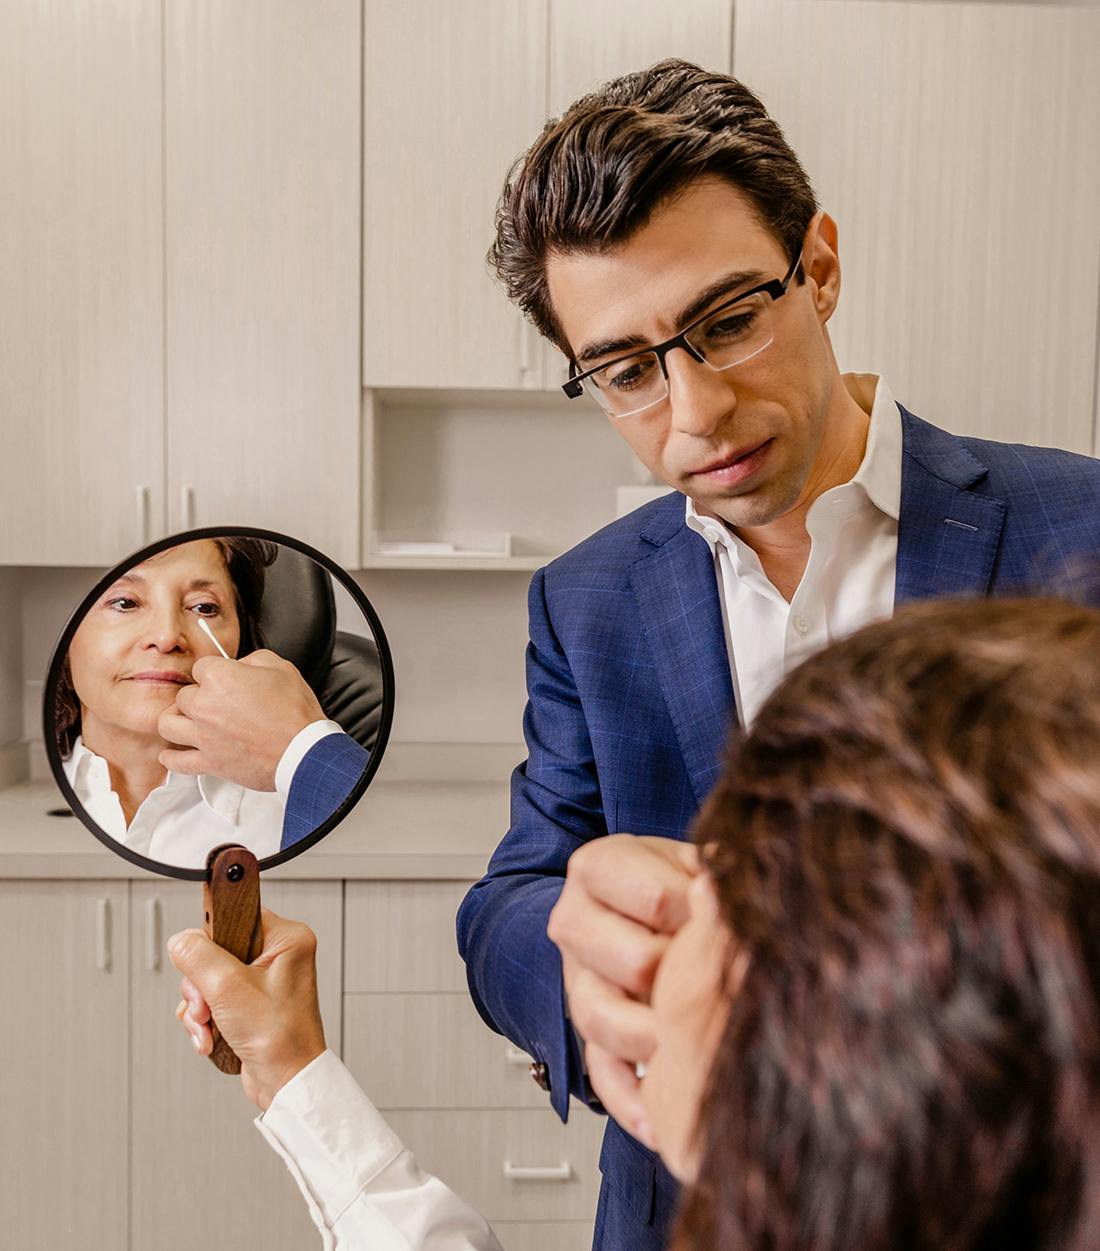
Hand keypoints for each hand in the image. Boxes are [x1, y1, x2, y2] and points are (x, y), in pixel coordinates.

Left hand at [157, 649, 325, 789]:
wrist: (304, 751)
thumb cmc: (296, 712)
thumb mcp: (281, 668)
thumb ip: (253, 660)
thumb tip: (241, 665)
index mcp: (220, 678)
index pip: (201, 667)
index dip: (215, 671)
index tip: (224, 679)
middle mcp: (204, 705)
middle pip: (183, 695)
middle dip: (198, 696)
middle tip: (215, 702)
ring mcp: (203, 736)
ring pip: (168, 724)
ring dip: (177, 720)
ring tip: (189, 722)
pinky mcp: (209, 762)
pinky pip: (176, 761)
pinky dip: (172, 757)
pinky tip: (176, 752)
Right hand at [168, 906, 326, 1110]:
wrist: (286, 1083)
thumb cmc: (279, 1038)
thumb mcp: (229, 989)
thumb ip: (198, 957)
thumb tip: (179, 941)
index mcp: (286, 938)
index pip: (233, 915)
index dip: (211, 938)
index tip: (202, 960)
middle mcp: (276, 954)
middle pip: (214, 950)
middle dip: (201, 986)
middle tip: (207, 1007)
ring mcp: (261, 979)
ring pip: (207, 978)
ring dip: (199, 1008)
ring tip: (208, 1028)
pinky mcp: (248, 1002)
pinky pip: (211, 999)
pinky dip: (204, 1021)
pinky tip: (210, 1038)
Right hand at [547, 834, 698, 1146]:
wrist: (638, 901)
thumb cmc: (673, 880)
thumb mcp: (689, 858)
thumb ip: (713, 868)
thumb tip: (737, 888)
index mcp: (596, 868)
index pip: (656, 900)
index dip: (702, 914)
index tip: (720, 918)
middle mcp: (574, 922)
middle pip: (636, 964)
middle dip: (684, 975)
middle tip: (712, 972)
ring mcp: (576, 980)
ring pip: (606, 1021)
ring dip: (659, 1037)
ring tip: (694, 1037)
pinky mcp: (585, 1030)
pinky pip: (600, 1073)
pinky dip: (630, 1102)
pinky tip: (659, 1118)